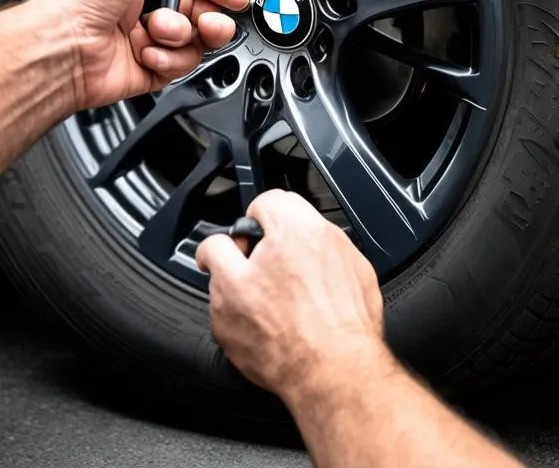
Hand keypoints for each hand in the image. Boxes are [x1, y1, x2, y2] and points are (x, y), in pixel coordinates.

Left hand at [33, 0, 249, 108]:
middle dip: (209, 12)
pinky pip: (178, 64)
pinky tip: (146, 51)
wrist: (58, 50)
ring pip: (192, 37)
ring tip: (162, 31)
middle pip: (196, 5)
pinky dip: (167, 58)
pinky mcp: (144, 64)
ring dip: (182, 34)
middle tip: (211, 17)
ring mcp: (142, 33)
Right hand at [195, 190, 385, 401]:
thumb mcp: (226, 290)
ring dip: (297, 266)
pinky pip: (335, 274)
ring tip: (284, 304)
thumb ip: (215, 253)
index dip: (245, 229)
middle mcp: (327, 237)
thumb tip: (213, 248)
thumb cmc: (286, 340)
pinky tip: (307, 315)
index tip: (241, 255)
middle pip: (292, 222)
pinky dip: (320, 288)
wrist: (336, 378)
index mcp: (293, 228)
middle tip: (259, 278)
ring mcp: (350, 262)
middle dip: (271, 245)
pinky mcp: (365, 288)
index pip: (264, 201)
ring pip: (314, 249)